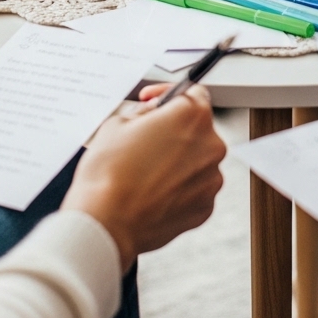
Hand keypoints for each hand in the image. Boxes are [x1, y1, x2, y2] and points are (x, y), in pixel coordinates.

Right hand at [61, 86, 225, 272]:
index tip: (155, 104)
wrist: (106, 224)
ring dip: (177, 161)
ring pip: (196, 161)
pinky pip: (195, 189)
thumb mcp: (117, 123)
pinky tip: (152, 192)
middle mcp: (211, 145)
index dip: (168, 96)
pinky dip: (178, 188)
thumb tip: (151, 115)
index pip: (192, 93)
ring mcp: (211, 179)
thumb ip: (143, 113)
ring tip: (144, 172)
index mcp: (192, 117)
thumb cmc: (108, 175)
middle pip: (196, 129)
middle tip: (144, 141)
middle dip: (173, 131)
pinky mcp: (205, 207)